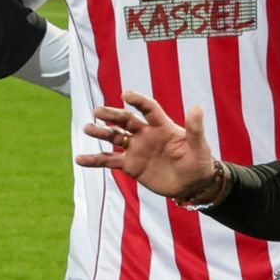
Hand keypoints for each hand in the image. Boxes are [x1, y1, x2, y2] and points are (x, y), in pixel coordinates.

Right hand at [75, 90, 217, 198]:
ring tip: (88, 128)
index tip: (126, 94)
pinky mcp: (130, 165)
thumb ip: (195, 128)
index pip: (148, 109)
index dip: (138, 101)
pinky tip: (80, 159)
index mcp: (162, 126)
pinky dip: (95, 160)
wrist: (192, 185)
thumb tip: (197, 107)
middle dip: (112, 115)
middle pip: (126, 120)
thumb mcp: (199, 146)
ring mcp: (136, 149)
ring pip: (114, 137)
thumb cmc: (199, 162)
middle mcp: (146, 134)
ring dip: (101, 133)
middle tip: (97, 111)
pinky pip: (109, 160)